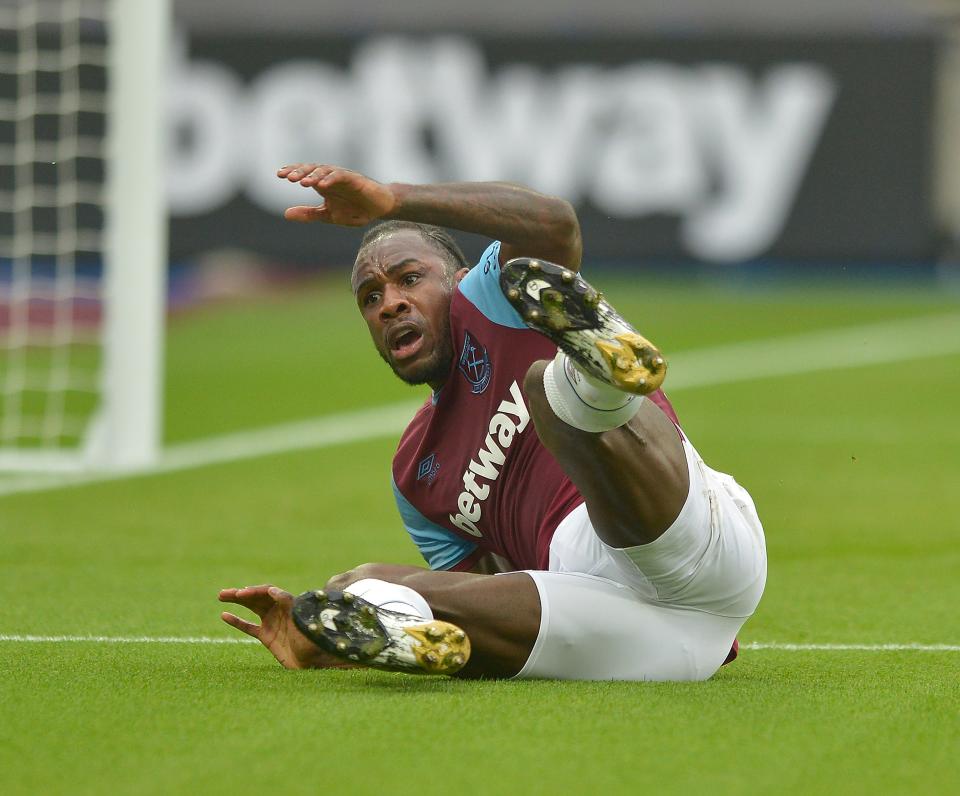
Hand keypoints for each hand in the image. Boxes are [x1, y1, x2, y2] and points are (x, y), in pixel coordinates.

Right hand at [218, 584, 351, 669]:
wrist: (315, 662)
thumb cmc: (312, 640)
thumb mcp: (301, 621)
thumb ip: (289, 604)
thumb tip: (272, 590)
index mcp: (289, 604)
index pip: (269, 592)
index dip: (256, 591)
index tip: (243, 593)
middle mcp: (279, 610)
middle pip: (257, 598)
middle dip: (241, 594)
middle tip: (223, 593)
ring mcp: (272, 622)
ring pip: (251, 608)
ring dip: (237, 601)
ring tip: (221, 595)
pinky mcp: (266, 636)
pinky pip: (249, 627)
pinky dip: (237, 621)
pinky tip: (224, 615)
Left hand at [277, 163, 396, 225]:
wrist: (379, 208)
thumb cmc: (355, 209)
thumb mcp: (328, 215)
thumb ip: (309, 214)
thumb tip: (286, 214)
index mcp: (323, 184)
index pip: (304, 174)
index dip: (292, 172)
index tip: (279, 175)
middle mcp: (330, 177)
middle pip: (312, 169)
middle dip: (299, 172)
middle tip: (287, 177)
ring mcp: (343, 176)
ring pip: (325, 170)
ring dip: (313, 175)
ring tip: (302, 182)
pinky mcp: (355, 179)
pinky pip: (341, 175)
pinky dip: (330, 178)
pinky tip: (321, 185)